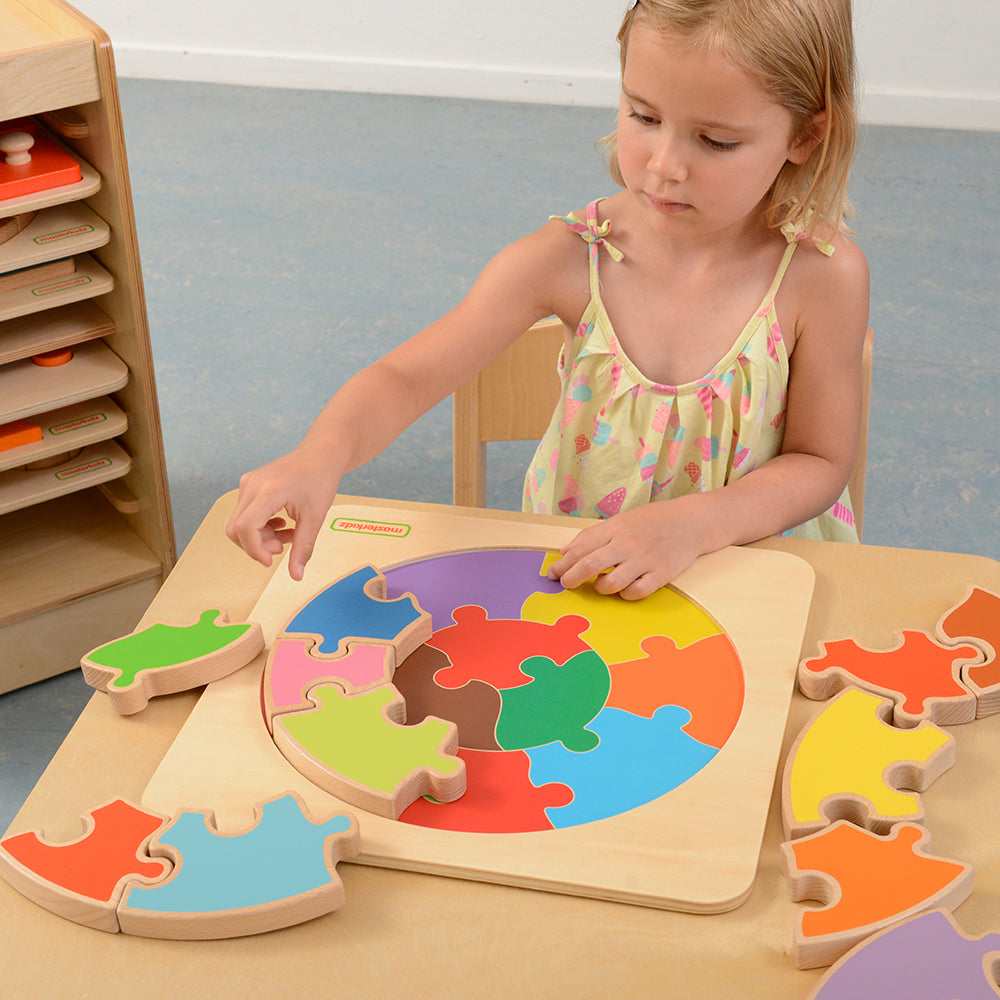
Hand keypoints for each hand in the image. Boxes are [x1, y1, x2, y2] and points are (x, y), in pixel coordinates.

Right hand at [225, 446, 340, 580]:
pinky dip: (261, 526)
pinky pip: (246, 512)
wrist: (321, 454)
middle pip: (236, 528)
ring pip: (239, 522)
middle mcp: (252, 485)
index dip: (255, 549)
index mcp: (268, 491)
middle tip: (282, 547)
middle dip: (256, 546)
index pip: (245, 527)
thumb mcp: (316, 517)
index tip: (272, 561)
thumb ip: (304, 547)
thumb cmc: (321, 480)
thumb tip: (296, 576)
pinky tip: (283, 524)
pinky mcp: (250, 484)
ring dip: (261, 537)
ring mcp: (248, 483)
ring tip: (288, 534)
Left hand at [546, 499, 706, 599]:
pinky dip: (625, 594)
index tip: (552, 574)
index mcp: (614, 529)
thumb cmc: (652, 521)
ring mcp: (644, 560)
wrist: (691, 521)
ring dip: (600, 588)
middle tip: (566, 584)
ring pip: (611, 583)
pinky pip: (636, 592)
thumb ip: (592, 536)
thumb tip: (565, 551)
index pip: (579, 549)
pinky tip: (624, 589)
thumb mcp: (619, 521)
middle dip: (571, 579)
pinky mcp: (661, 574)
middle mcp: (627, 544)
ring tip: (600, 585)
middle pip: (589, 566)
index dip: (562, 564)